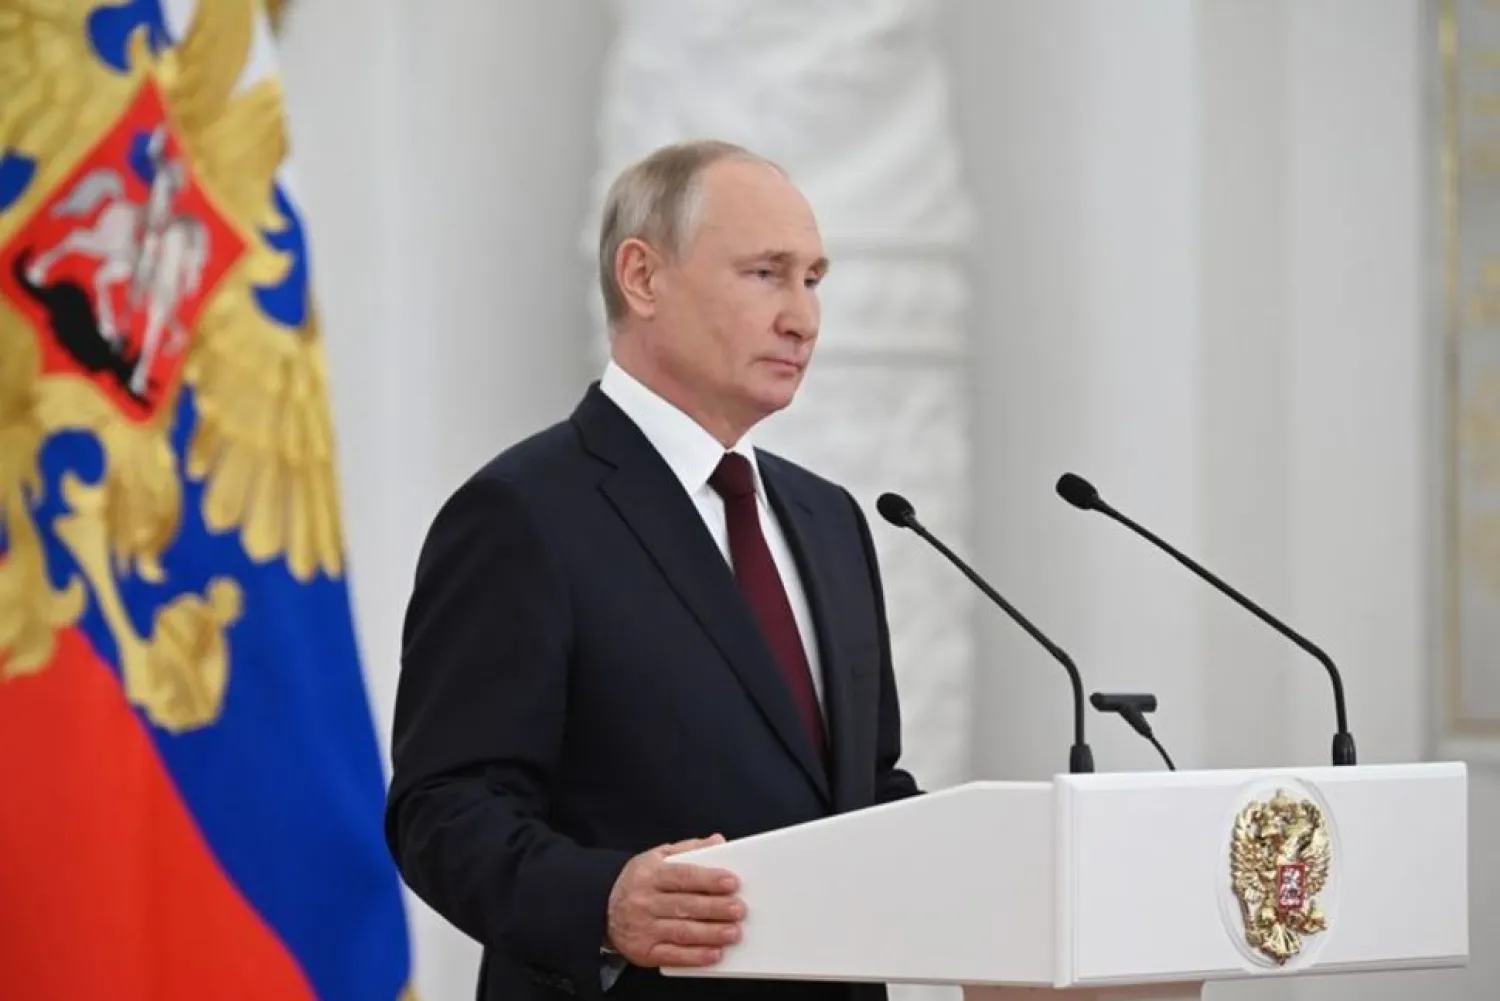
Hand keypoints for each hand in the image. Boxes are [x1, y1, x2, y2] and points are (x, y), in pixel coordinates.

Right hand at [605, 834, 744, 967]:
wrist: (603, 909)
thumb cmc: (638, 882)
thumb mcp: (657, 857)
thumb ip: (689, 848)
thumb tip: (718, 841)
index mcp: (649, 874)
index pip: (682, 875)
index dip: (708, 879)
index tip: (731, 882)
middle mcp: (644, 901)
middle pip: (685, 905)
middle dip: (715, 908)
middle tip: (738, 909)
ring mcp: (643, 928)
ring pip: (682, 931)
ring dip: (711, 934)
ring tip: (733, 933)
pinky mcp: (644, 951)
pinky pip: (673, 955)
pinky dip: (695, 956)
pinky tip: (714, 954)